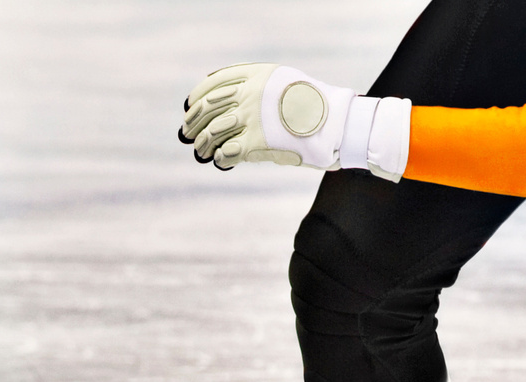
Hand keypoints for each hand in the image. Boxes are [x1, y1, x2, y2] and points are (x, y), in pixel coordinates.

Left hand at [180, 63, 408, 179]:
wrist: (338, 124)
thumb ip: (260, 89)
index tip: (189, 107)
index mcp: (259, 76)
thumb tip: (229, 105)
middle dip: (194, 122)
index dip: (198, 96)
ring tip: (202, 151)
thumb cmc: (314, 109)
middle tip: (187, 133)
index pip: (215, 83)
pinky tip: (222, 160)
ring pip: (213, 132)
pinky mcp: (257, 142)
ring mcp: (253, 117)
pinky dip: (220, 158)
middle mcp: (252, 93)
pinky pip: (226, 152)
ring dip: (203, 144)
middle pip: (209, 107)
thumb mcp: (286, 85)